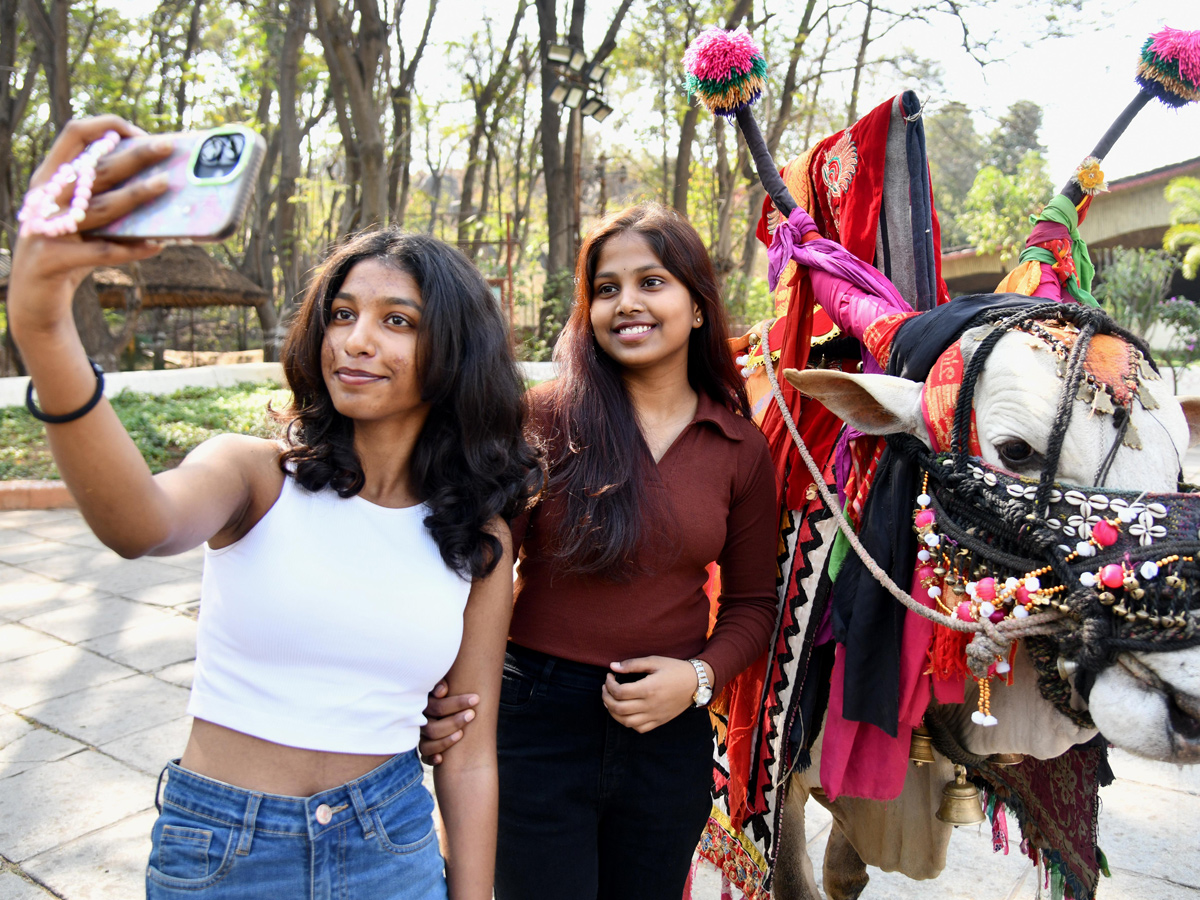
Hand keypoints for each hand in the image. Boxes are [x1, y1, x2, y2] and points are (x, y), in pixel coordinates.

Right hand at [9, 115, 171, 337]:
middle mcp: (46, 198)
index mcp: (51, 178)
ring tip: (166, 186)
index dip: (107, 127)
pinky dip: (130, 249)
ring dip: (135, 196)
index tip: (141, 133)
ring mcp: (45, 228)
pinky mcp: (51, 260)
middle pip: (96, 169)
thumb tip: (165, 184)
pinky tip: (156, 246)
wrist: (34, 300)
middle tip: (167, 147)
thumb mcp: (87, 221)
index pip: (74, 134)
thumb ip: (110, 199)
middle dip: (134, 156)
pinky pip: (99, 252)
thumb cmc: (71, 252)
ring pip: (99, 208)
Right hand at [418, 679, 478, 764]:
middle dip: (454, 722)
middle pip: (432, 728)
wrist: (445, 707)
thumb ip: (441, 684)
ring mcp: (423, 736)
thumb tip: (442, 690)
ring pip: (427, 745)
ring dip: (445, 741)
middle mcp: (422, 722)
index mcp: (425, 705)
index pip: (437, 707)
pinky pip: (424, 758)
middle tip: (472, 714)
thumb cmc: (449, 692)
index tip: (475, 699)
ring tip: (461, 734)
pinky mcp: (426, 749)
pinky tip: (441, 759)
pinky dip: (432, 759)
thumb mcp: (444, 686)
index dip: (456, 703)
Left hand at [601, 656, 711, 732]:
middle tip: (606, 688)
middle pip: (618, 708)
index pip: (619, 692)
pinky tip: (626, 712)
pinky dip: (627, 722)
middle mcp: (650, 705)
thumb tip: (613, 667)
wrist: (697, 683)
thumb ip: (633, 664)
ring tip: (611, 701)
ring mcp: (655, 716)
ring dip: (613, 712)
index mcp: (648, 689)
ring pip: (626, 722)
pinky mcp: (659, 721)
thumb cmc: (675, 669)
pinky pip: (639, 728)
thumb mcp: (655, 661)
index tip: (610, 676)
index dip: (609, 684)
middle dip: (606, 698)